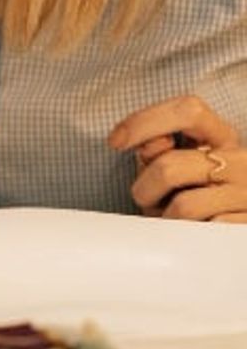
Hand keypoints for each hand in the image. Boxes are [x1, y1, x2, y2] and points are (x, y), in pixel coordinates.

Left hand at [108, 96, 246, 221]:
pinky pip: (201, 234)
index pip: (188, 110)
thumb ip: (158, 151)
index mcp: (223, 136)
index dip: (144, 122)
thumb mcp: (177, 164)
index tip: (115, 142)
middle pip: (169, 167)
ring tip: (168, 219)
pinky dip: (185, 237)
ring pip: (183, 206)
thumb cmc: (195, 193)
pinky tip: (189, 233)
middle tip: (147, 201)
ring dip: (163, 218)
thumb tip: (152, 145)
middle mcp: (243, 161)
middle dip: (144, 189)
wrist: (231, 234)